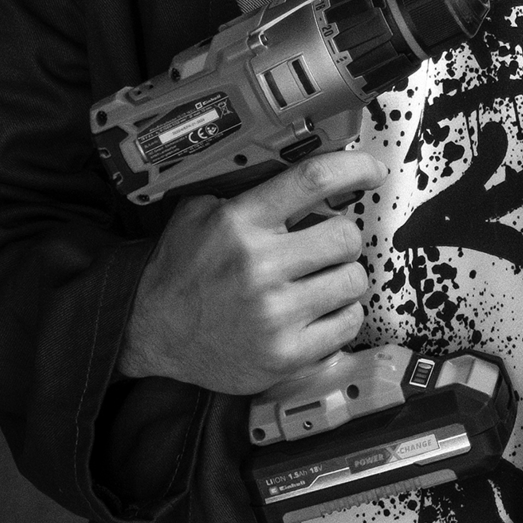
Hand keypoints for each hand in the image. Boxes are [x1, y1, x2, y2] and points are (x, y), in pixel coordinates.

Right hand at [117, 148, 391, 393]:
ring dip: (343, 279)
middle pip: (347, 235)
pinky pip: (348, 324)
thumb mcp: (197, 215)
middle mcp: (259, 266)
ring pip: (354, 281)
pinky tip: (317, 313)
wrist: (151, 333)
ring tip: (318, 283)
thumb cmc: (181, 272)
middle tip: (326, 248)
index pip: (313, 180)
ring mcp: (275, 314)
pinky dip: (341, 316)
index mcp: (239, 223)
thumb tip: (299, 169)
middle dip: (342, 238)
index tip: (371, 171)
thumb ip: (242, 190)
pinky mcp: (287, 354)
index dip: (354, 168)